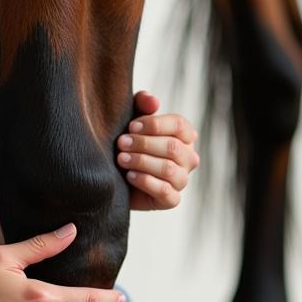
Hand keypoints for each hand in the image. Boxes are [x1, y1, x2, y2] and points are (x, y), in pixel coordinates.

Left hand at [117, 90, 199, 209]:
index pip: (180, 125)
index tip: (131, 126)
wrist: (113, 175)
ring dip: (142, 162)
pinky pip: (166, 192)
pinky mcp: (171, 200)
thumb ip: (142, 103)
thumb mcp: (132, 119)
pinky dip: (146, 182)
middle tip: (121, 143)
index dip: (155, 125)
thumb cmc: (128, 142)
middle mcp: (188, 158)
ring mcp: (182, 180)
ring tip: (121, 158)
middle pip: (173, 147)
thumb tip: (154, 101)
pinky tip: (129, 176)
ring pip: (169, 169)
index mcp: (184, 136)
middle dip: (143, 144)